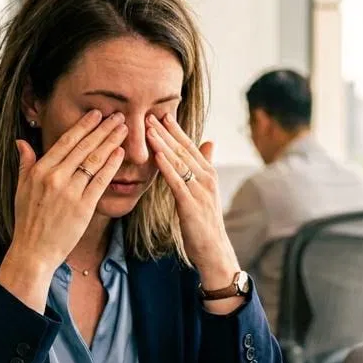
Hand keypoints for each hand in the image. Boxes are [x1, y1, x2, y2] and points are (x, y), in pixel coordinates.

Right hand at [0, 110, 128, 311]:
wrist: (34, 251)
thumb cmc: (28, 220)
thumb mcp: (21, 188)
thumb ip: (25, 163)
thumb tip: (21, 142)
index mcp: (40, 170)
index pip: (66, 141)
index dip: (83, 126)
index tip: (96, 114)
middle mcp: (55, 178)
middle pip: (84, 147)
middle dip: (103, 129)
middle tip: (118, 116)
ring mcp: (70, 192)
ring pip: (94, 160)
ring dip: (111, 142)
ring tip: (123, 129)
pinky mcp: (84, 207)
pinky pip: (101, 181)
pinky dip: (111, 165)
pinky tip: (120, 153)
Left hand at [145, 114, 242, 309]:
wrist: (214, 251)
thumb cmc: (205, 223)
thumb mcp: (205, 191)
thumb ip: (204, 166)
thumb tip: (208, 141)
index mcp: (207, 173)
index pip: (189, 145)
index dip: (175, 129)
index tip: (161, 112)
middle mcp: (206, 177)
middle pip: (182, 148)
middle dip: (165, 130)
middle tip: (149, 112)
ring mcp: (200, 190)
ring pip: (178, 161)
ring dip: (163, 142)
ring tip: (148, 127)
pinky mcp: (191, 204)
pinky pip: (176, 181)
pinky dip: (166, 166)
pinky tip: (156, 154)